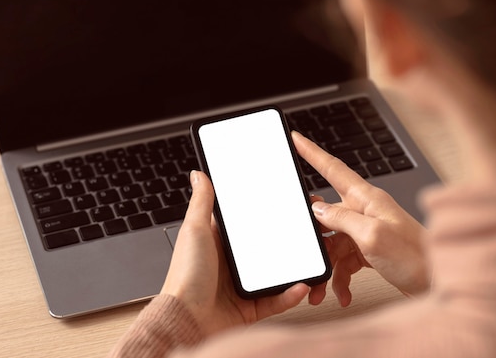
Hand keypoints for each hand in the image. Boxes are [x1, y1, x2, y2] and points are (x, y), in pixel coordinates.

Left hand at [160, 170, 309, 336]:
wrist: (185, 321)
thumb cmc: (184, 277)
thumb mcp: (195, 231)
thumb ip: (202, 202)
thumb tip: (199, 174)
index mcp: (221, 243)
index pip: (248, 223)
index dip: (267, 212)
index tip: (287, 203)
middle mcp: (233, 263)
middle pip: (268, 247)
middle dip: (290, 239)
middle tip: (310, 229)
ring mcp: (244, 285)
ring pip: (278, 273)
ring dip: (296, 267)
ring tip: (311, 257)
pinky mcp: (251, 307)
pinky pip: (277, 299)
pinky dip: (290, 294)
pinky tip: (301, 285)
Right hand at [292, 131, 429, 305]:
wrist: (439, 283)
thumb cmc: (416, 257)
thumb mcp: (372, 235)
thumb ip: (342, 219)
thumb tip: (318, 208)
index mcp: (366, 198)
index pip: (333, 168)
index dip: (311, 152)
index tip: (296, 139)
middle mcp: (365, 211)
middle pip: (326, 214)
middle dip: (313, 236)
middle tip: (304, 249)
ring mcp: (367, 231)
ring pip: (333, 243)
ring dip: (327, 267)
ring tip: (321, 287)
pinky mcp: (370, 250)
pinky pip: (344, 261)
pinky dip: (340, 278)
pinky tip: (342, 292)